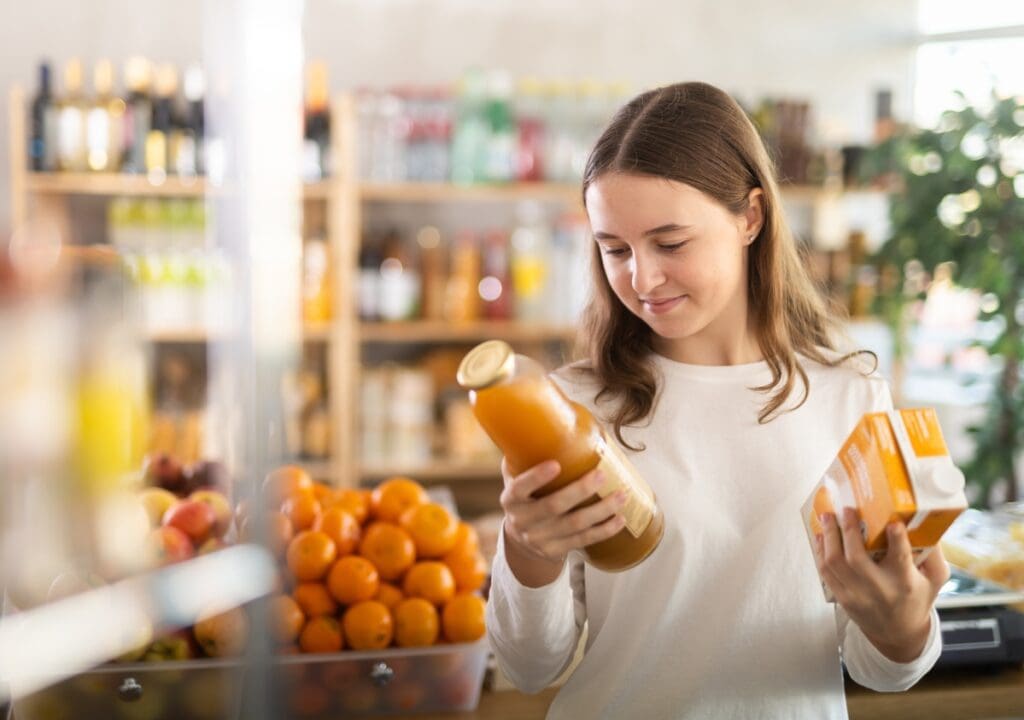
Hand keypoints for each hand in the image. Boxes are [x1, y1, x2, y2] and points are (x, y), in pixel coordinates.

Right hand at [499, 458, 625, 584]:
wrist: (521, 539)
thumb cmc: (527, 497)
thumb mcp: (519, 479)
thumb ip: (527, 457)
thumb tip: (551, 419)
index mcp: (511, 499)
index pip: (520, 487)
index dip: (537, 478)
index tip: (556, 464)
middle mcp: (522, 520)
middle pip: (553, 506)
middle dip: (580, 491)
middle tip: (601, 475)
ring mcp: (539, 539)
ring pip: (574, 525)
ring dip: (600, 511)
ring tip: (621, 495)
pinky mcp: (555, 551)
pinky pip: (583, 541)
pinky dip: (604, 530)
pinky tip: (620, 519)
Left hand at [815, 508, 949, 662]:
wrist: (898, 634)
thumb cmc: (917, 598)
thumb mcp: (935, 579)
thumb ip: (934, 553)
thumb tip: (922, 522)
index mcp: (905, 582)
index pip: (901, 559)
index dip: (897, 540)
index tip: (893, 523)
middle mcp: (879, 589)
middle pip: (856, 558)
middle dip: (848, 530)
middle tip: (846, 509)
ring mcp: (857, 595)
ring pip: (835, 563)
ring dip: (828, 536)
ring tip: (827, 516)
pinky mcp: (842, 598)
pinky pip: (825, 572)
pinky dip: (820, 551)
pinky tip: (821, 535)